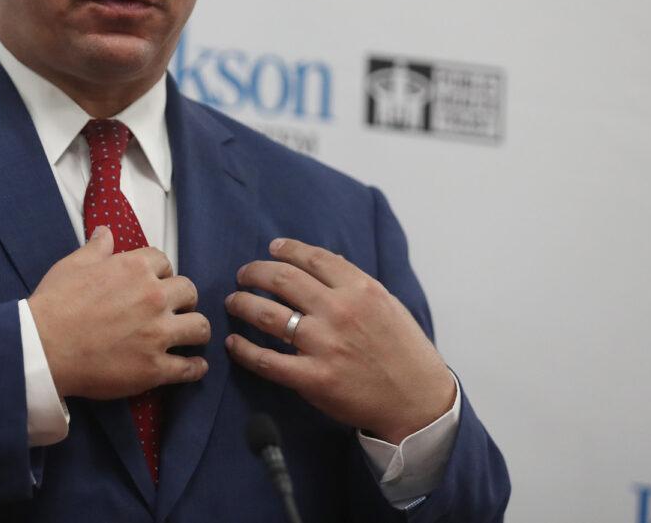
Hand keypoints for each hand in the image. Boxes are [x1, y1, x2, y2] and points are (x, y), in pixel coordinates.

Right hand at [28, 226, 210, 399]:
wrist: (42, 348)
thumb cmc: (54, 305)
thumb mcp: (73, 265)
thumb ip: (96, 248)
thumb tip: (105, 232)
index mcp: (134, 268)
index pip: (164, 262)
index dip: (160, 272)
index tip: (155, 282)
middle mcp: (153, 297)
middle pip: (189, 291)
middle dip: (182, 299)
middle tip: (172, 309)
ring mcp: (157, 334)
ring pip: (199, 326)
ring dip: (194, 329)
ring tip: (187, 335)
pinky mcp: (154, 368)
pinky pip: (190, 368)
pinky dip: (195, 367)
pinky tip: (193, 366)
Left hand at [224, 238, 454, 443]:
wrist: (418, 402)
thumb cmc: (405, 352)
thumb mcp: (388, 305)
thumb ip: (355, 282)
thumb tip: (326, 259)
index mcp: (360, 290)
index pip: (313, 258)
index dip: (286, 249)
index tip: (271, 248)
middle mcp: (339, 312)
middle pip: (282, 279)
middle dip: (254, 272)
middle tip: (244, 275)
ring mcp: (324, 345)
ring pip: (267, 314)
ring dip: (242, 304)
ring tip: (233, 302)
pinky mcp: (313, 378)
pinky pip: (267, 360)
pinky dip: (243, 350)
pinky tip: (233, 344)